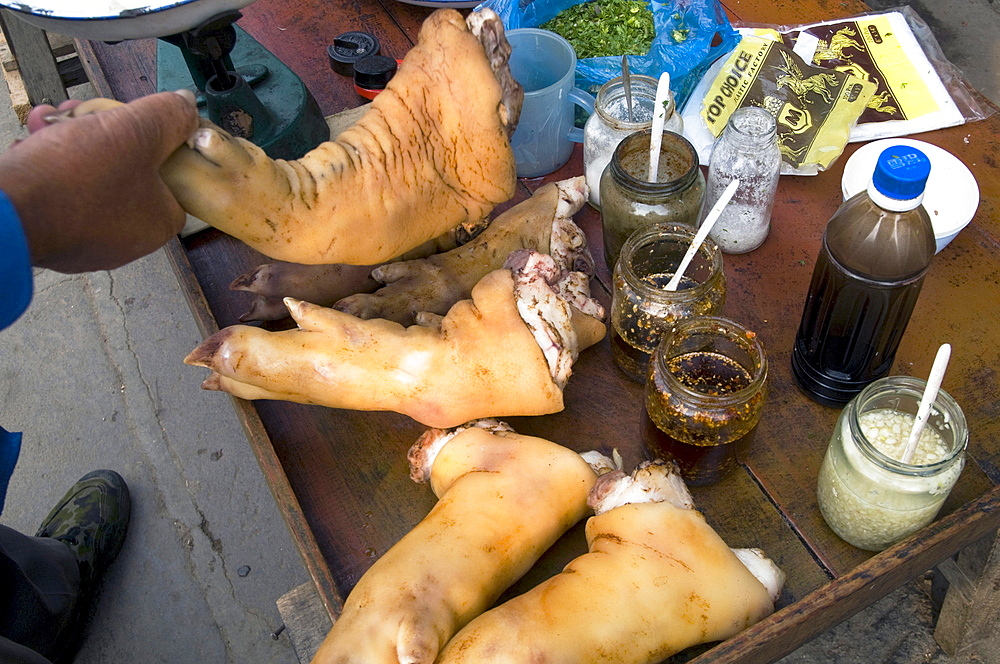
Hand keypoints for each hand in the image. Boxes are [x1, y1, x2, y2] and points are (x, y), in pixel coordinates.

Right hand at [0, 90, 198, 272]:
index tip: (132, 122)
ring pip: (85, 179)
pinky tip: (31, 146)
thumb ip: (168, 116)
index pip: (168, 178)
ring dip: (67, 142)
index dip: (151, 144)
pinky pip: (57, 193)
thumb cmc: (77, 179)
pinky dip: (46, 166)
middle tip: (80, 114)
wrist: (10, 207)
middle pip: (122, 172)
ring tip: (49, 120)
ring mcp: (86, 239)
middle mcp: (124, 239)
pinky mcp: (52, 234)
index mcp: (156, 222)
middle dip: (99, 133)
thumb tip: (186, 106)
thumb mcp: (138, 131)